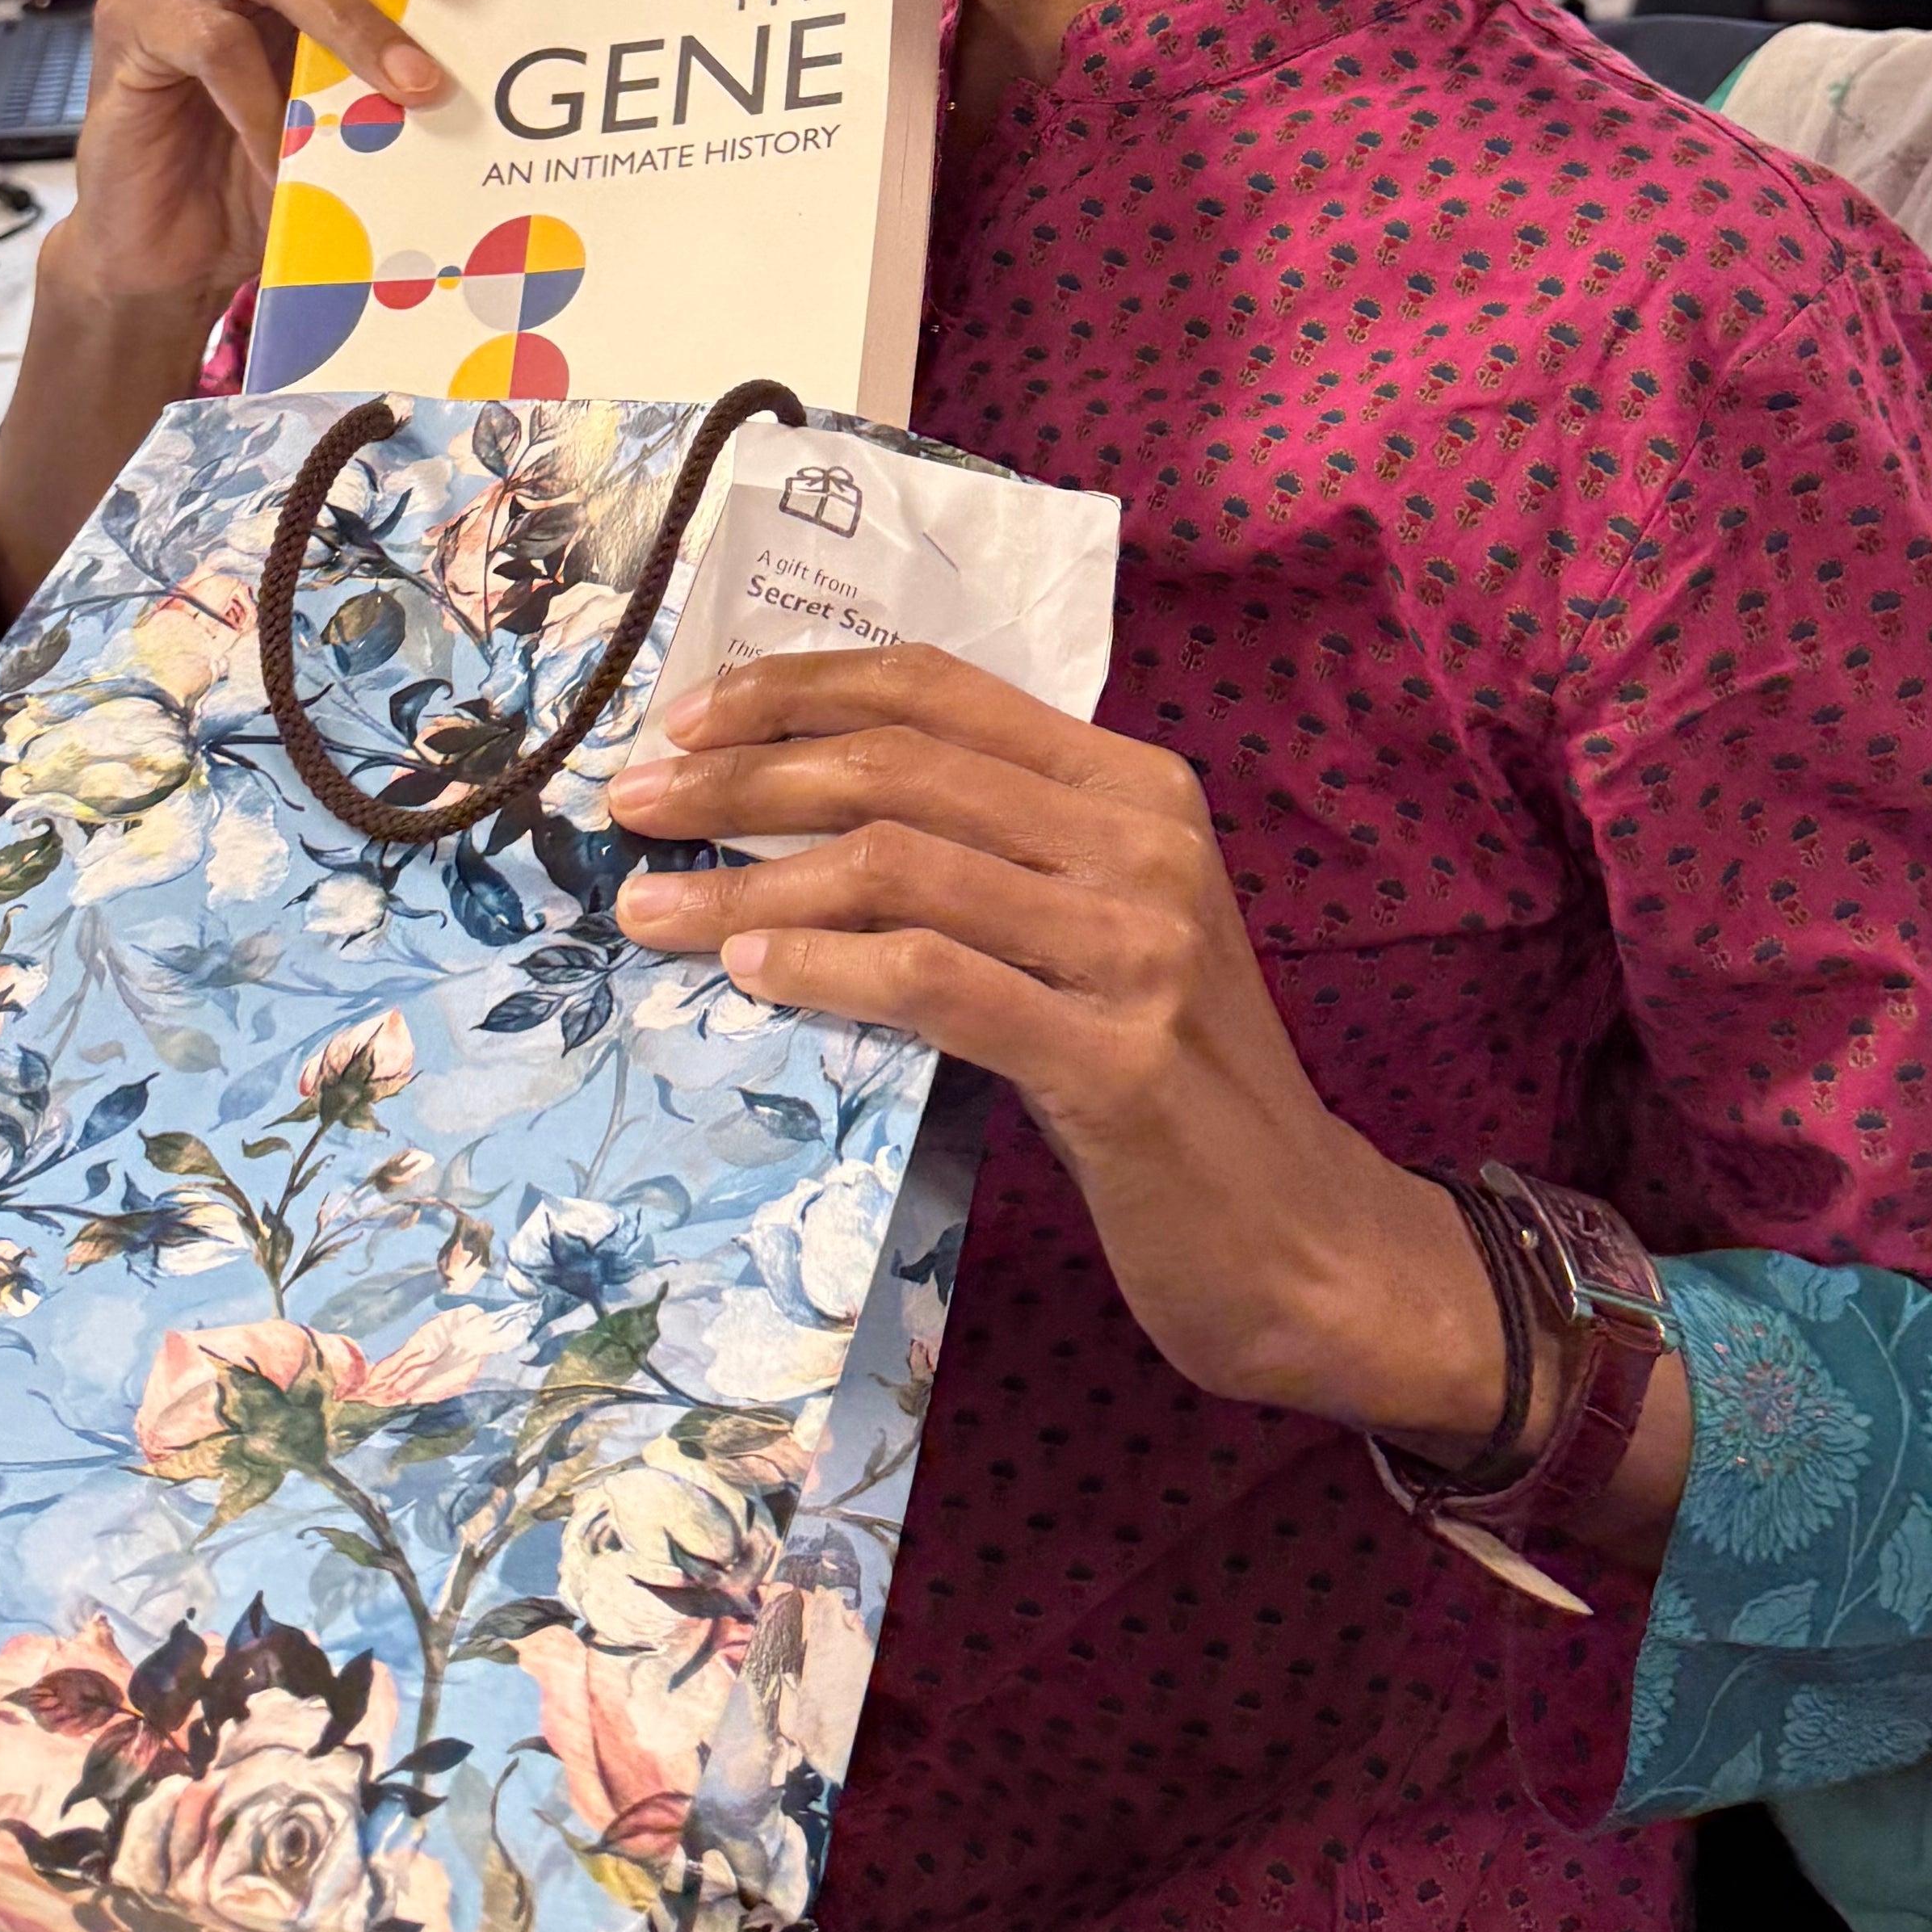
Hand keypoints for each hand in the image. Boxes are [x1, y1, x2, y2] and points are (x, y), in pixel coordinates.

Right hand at [52, 0, 495, 320]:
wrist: (180, 246)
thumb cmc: (278, 155)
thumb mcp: (363, 84)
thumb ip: (418, 36)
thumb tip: (523, 29)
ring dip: (357, 22)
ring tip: (415, 88)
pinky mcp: (131, 23)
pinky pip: (212, 42)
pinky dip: (268, 105)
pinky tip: (294, 159)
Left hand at [605, 648, 1530, 1450]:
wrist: (1301, 1243)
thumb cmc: (1173, 1083)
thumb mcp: (1094, 932)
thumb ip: (991, 854)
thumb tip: (798, 805)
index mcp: (1136, 787)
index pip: (938, 688)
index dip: (797, 689)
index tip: (686, 719)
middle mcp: (1142, 844)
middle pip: (898, 765)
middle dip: (741, 774)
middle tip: (630, 803)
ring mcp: (1137, 949)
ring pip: (898, 865)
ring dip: (745, 880)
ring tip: (647, 907)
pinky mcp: (1115, 1061)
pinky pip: (932, 982)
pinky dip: (822, 965)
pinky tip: (745, 970)